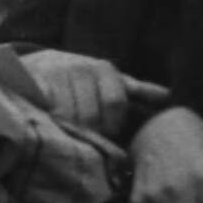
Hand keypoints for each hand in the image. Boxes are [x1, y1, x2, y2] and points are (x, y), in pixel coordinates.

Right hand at [21, 50, 164, 134]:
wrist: (39, 63)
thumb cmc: (80, 75)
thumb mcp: (108, 78)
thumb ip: (135, 88)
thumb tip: (167, 96)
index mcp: (103, 68)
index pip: (116, 103)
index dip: (113, 124)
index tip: (109, 133)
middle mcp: (80, 69)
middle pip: (92, 115)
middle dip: (92, 132)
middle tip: (90, 139)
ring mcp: (55, 75)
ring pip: (69, 117)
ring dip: (72, 130)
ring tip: (73, 134)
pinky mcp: (34, 84)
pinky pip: (48, 110)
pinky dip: (53, 121)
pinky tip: (55, 125)